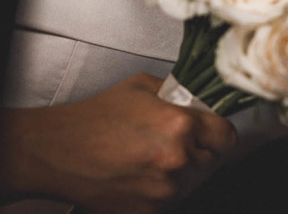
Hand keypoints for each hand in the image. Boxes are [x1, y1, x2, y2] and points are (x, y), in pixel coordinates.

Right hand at [0, 73, 237, 213]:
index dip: (217, 131)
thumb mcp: (142, 87)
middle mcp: (177, 160)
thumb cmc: (95, 119)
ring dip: (181, 171)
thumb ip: (179, 95)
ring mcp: (164, 191)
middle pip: (213, 160)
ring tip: (149, 157)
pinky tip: (139, 174)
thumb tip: (201, 102)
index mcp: (179, 125)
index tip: (208, 130)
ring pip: (193, 182)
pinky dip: (161, 190)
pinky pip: (171, 200)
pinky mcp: (150, 213)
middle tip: (170, 141)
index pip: (228, 136)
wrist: (59, 152)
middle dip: (197, 150)